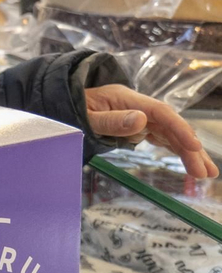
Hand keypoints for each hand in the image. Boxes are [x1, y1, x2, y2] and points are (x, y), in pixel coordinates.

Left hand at [84, 84, 217, 178]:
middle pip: (170, 126)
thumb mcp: (86, 115)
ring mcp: (140, 116)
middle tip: (205, 172)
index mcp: (127, 99)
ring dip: (188, 152)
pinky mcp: (138, 126)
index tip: (195, 147)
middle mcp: (139, 106)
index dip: (180, 129)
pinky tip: (188, 162)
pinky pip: (161, 138)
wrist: (66, 100)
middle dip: (190, 149)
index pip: (161, 113)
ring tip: (204, 174)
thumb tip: (141, 121)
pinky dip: (175, 149)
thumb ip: (111, 121)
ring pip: (170, 134)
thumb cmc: (73, 107)